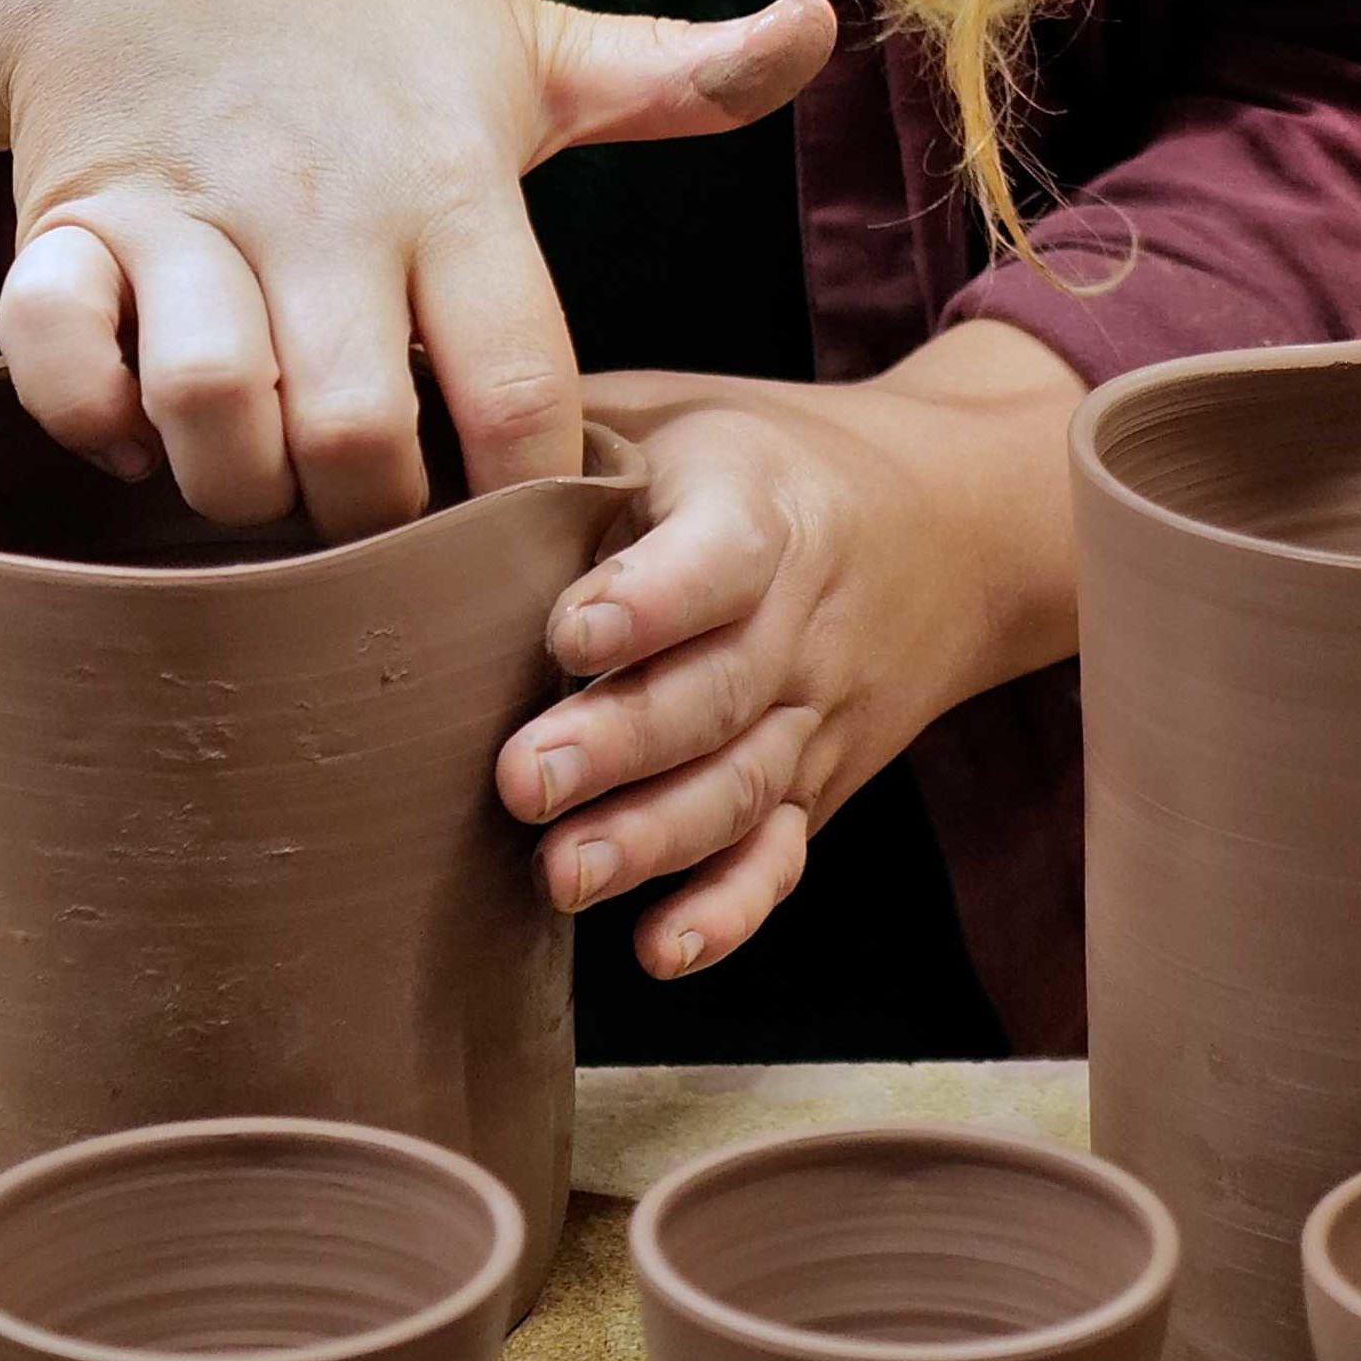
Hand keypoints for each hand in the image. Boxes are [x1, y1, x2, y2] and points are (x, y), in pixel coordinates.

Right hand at [0, 0, 830, 531]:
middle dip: (371, 521)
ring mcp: (179, 211)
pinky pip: (59, 358)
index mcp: (447, 174)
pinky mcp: (64, 227)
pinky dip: (89, 417)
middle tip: (381, 530)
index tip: (534, 529)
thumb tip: (820, 25)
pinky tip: (139, 427)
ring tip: (268, 485)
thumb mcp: (522, 43)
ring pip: (203, 403)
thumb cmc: (361, 24)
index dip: (529, 484)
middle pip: (352, 429)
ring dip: (233, 482)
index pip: (515, 375)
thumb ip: (673, 75)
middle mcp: (315, 197)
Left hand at [494, 325, 1086, 974]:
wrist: (954, 525)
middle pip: (717, 694)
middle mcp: (798, 622)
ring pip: (740, 788)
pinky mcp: (816, 787)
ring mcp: (812, 715)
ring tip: (561, 875)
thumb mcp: (680, 409)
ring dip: (651, 840)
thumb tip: (406, 425)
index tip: (569, 634)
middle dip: (619, 746)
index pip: (718, 559)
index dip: (649, 600)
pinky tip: (658, 951)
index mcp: (761, 511)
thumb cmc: (762, 460)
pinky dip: (726, 912)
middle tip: (519, 782)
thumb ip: (563, 424)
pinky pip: (780, 859)